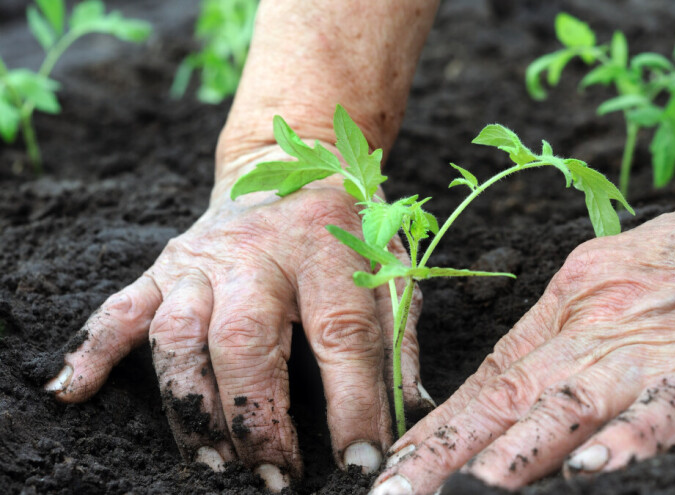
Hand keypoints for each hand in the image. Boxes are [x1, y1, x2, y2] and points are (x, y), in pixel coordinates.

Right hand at [44, 146, 430, 491]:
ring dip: (189, 405)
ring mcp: (204, 260)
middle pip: (246, 340)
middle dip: (256, 418)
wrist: (293, 158)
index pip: (342, 335)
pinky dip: (94, 350)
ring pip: (178, 334)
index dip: (352, 404)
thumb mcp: (393, 266)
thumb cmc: (351, 224)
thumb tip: (411, 411)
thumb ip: (400, 336)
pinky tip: (74, 392)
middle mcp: (260, 254)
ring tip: (212, 463)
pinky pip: (122, 308)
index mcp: (328, 251)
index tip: (359, 461)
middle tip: (273, 477)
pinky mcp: (166, 265)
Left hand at [370, 158, 674, 493]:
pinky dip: (629, 440)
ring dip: (512, 456)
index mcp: (572, 300)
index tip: (395, 462)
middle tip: (394, 492)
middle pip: (510, 397)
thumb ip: (567, 328)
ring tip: (462, 494)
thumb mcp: (616, 274)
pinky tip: (593, 471)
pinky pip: (668, 407)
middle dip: (446, 453)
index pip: (492, 375)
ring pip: (570, 405)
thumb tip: (514, 379)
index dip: (439, 426)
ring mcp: (657, 344)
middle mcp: (599, 323)